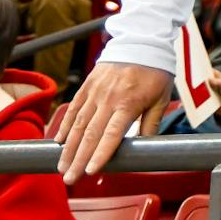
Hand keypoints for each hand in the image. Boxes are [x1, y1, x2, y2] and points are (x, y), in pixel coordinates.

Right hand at [55, 62, 172, 183]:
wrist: (141, 39)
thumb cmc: (155, 71)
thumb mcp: (161, 98)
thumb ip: (151, 125)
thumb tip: (146, 149)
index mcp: (129, 102)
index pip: (112, 134)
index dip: (100, 154)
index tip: (90, 171)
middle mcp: (109, 98)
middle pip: (90, 134)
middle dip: (78, 159)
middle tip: (69, 180)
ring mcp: (95, 91)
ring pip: (78, 124)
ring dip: (68, 148)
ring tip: (61, 167)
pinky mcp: (88, 85)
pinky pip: (74, 108)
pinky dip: (65, 126)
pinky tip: (59, 142)